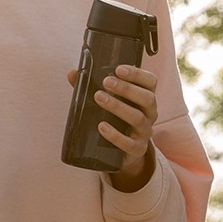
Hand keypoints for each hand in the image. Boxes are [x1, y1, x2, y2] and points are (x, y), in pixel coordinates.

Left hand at [66, 64, 158, 191]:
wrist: (123, 152)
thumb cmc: (116, 119)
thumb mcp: (109, 101)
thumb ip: (91, 86)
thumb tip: (72, 73)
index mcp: (145, 98)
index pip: (150, 82)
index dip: (137, 74)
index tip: (118, 69)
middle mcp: (150, 113)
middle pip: (147, 98)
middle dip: (127, 88)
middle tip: (106, 82)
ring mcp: (145, 132)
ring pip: (137, 118)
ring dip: (118, 106)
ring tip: (99, 98)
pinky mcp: (137, 150)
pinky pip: (129, 144)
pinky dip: (115, 135)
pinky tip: (101, 126)